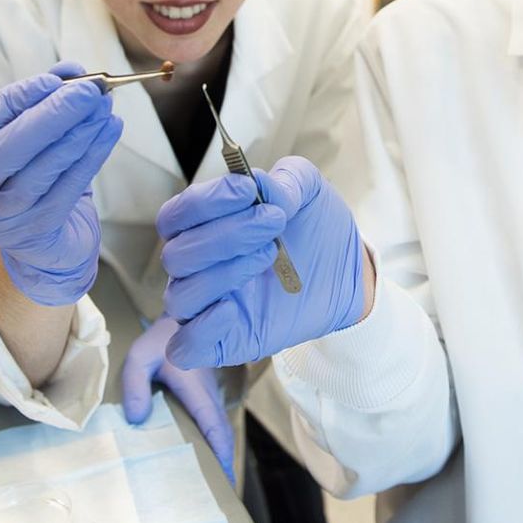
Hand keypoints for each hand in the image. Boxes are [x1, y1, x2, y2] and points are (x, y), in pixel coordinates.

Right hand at [0, 61, 122, 306]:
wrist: (43, 236)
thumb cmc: (29, 170)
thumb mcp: (25, 132)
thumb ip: (42, 98)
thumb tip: (72, 71)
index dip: (10, 102)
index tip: (52, 81)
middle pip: (4, 153)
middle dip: (50, 117)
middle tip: (89, 92)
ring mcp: (1, 216)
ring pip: (39, 173)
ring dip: (77, 134)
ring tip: (104, 107)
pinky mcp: (36, 231)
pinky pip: (66, 189)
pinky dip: (92, 156)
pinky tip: (110, 130)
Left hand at [121, 315, 234, 483]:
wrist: (182, 320)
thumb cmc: (160, 339)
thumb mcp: (139, 357)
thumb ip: (136, 386)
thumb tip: (136, 418)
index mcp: (196, 388)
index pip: (212, 424)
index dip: (219, 449)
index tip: (223, 473)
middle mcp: (208, 395)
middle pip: (222, 432)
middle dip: (223, 459)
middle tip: (220, 485)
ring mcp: (209, 396)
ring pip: (219, 428)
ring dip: (219, 450)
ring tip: (212, 477)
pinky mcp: (204, 397)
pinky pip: (213, 422)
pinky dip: (214, 440)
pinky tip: (203, 454)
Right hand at [159, 156, 367, 369]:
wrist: (348, 272)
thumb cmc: (315, 229)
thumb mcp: (308, 189)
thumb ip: (285, 177)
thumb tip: (260, 186)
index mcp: (203, 227)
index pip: (174, 216)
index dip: (203, 202)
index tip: (247, 190)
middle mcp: (197, 267)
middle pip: (177, 255)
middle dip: (225, 234)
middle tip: (273, 221)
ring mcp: (207, 306)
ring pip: (180, 296)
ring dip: (222, 273)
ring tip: (268, 255)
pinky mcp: (223, 342)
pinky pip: (185, 346)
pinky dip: (202, 327)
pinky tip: (233, 308)